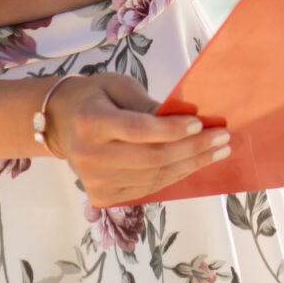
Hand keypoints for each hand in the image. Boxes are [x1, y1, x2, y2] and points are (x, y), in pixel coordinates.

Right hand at [43, 72, 230, 206]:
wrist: (60, 123)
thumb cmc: (95, 97)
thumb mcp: (118, 86)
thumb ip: (147, 104)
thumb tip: (185, 118)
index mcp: (91, 123)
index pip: (139, 130)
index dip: (172, 130)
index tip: (202, 124)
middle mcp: (90, 156)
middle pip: (151, 158)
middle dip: (193, 149)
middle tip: (222, 139)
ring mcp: (95, 181)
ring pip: (154, 177)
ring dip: (191, 165)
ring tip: (217, 152)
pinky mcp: (102, 196)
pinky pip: (148, 188)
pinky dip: (174, 176)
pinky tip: (193, 164)